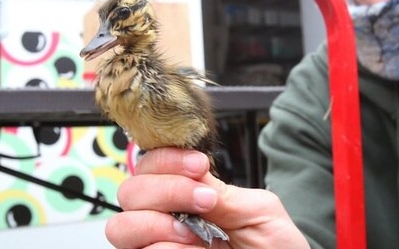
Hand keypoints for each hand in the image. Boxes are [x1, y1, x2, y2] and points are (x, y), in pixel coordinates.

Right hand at [105, 147, 309, 247]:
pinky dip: (164, 248)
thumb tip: (192, 174)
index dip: (168, 158)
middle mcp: (167, 218)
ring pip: (122, 226)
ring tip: (193, 235)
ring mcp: (160, 243)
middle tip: (205, 201)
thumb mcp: (258, 211)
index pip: (153, 164)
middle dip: (166, 189)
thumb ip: (222, 191)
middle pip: (130, 190)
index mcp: (190, 194)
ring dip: (157, 224)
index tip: (199, 166)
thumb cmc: (275, 248)